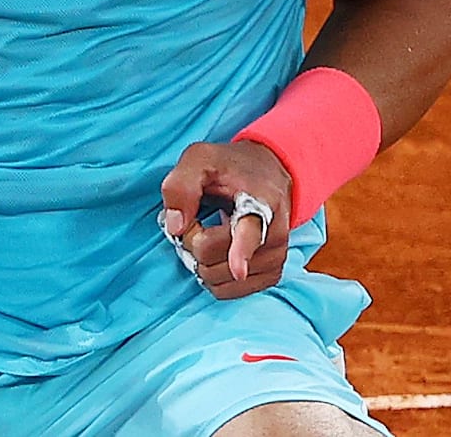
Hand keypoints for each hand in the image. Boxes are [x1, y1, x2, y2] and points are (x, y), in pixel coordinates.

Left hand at [159, 140, 292, 299]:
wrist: (269, 175)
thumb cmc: (231, 167)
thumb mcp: (200, 159)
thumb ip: (182, 185)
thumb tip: (176, 227)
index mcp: (262, 202)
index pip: (250, 233)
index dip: (241, 251)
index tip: (237, 268)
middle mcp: (274, 235)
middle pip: (212, 258)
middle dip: (193, 241)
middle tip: (197, 220)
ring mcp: (275, 258)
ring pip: (218, 279)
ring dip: (201, 261)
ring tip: (209, 233)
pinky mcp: (270, 275)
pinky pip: (227, 291)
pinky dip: (213, 276)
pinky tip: (217, 253)